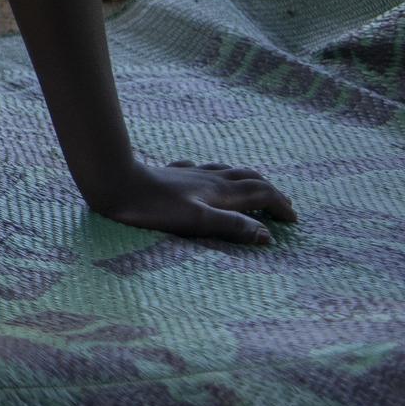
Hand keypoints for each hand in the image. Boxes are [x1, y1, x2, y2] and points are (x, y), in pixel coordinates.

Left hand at [88, 159, 295, 245]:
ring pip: (226, 171)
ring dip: (246, 180)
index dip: (280, 205)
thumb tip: (266, 236)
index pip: (261, 193)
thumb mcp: (197, 221)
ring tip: (253, 189)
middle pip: (249, 178)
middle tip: (282, 205)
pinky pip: (200, 170)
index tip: (294, 221)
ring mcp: (189, 174)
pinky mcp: (169, 173)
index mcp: (220, 191)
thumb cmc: (153, 206)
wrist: (113, 181)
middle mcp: (209, 178)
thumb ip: (231, 226)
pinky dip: (214, 175)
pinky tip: (205, 177)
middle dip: (269, 191)